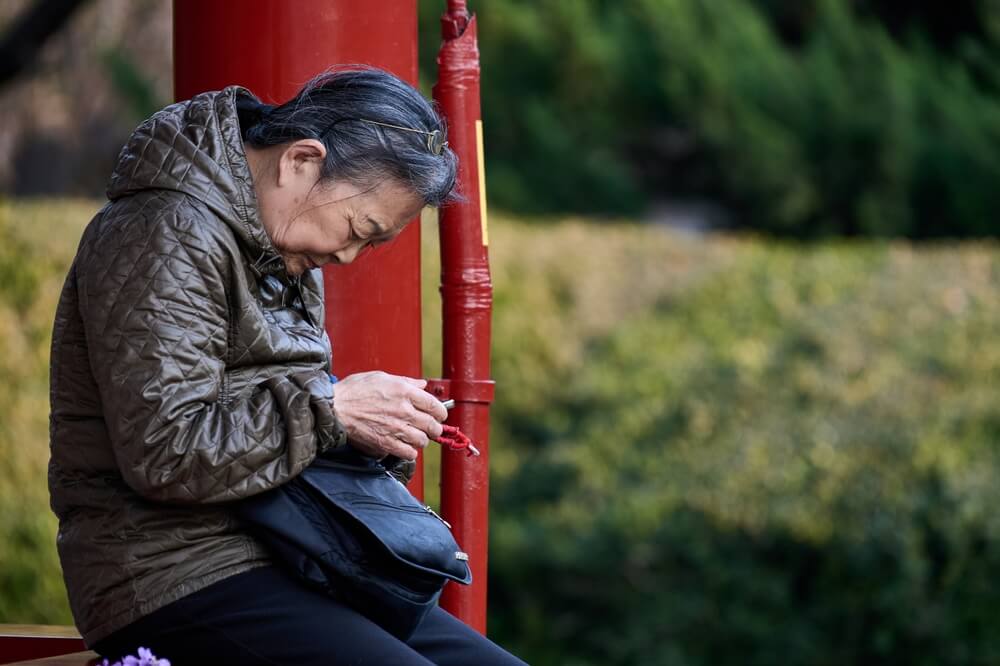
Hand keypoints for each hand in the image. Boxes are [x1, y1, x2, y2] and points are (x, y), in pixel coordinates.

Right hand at [331, 371, 447, 460]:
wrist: (335, 408)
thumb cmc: (354, 390)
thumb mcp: (381, 377)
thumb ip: (406, 381)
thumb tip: (422, 384)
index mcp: (404, 392)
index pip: (435, 406)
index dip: (441, 413)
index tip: (440, 416)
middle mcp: (404, 410)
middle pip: (432, 425)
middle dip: (434, 428)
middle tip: (431, 429)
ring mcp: (396, 428)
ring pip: (422, 440)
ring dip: (421, 440)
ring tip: (415, 437)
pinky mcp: (386, 443)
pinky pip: (409, 453)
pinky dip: (410, 452)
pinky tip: (406, 447)